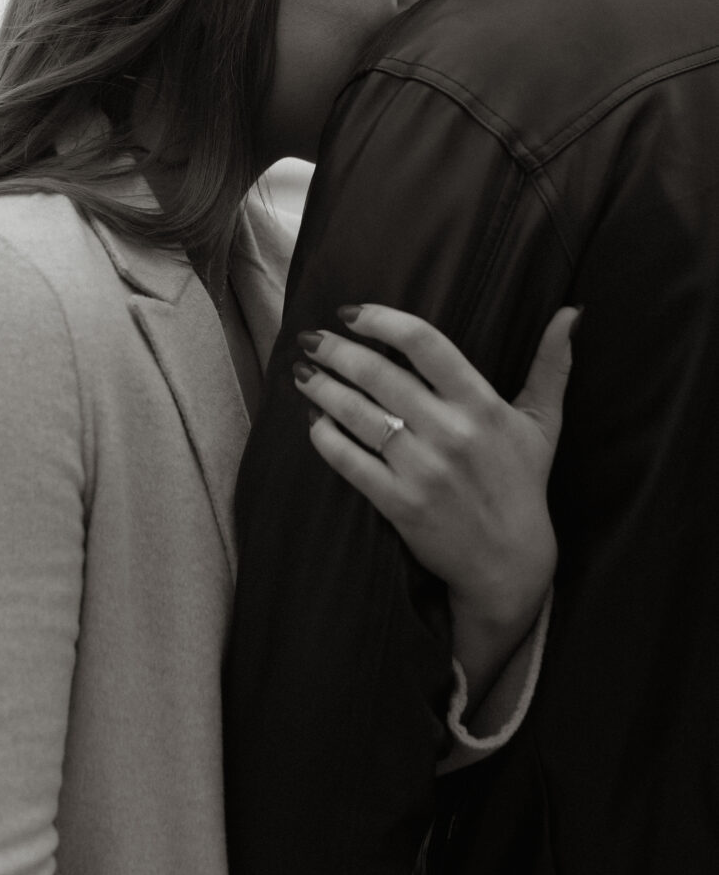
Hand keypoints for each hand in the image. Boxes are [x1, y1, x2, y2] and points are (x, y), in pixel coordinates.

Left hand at [293, 303, 575, 683]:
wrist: (511, 563)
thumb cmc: (523, 484)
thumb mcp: (542, 423)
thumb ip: (552, 365)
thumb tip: (571, 311)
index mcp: (481, 405)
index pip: (425, 344)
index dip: (382, 320)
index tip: (351, 312)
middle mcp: (450, 433)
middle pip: (380, 375)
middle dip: (337, 351)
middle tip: (311, 339)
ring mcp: (423, 470)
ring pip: (358, 415)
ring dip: (323, 388)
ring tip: (304, 372)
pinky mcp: (400, 504)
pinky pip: (350, 462)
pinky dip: (325, 437)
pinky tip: (312, 419)